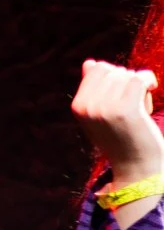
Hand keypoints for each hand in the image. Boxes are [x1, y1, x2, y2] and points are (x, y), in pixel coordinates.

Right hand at [74, 60, 163, 180]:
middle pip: (112, 70)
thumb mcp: (100, 114)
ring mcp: (105, 108)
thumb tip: (90, 62)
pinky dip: (148, 80)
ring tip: (140, 104)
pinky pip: (139, 78)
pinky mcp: (126, 110)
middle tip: (131, 102)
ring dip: (139, 85)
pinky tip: (151, 88)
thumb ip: (93, 89)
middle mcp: (88, 107)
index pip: (97, 69)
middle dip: (126, 81)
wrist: (136, 166)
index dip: (115, 76)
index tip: (122, 92)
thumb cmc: (122, 138)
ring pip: (126, 75)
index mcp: (78, 106)